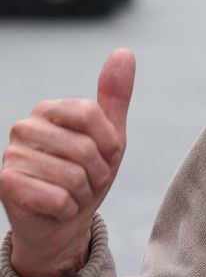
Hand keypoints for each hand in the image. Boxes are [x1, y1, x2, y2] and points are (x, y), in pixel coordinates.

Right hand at [0, 49, 135, 276]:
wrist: (63, 224)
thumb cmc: (86, 177)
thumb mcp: (109, 137)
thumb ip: (115, 96)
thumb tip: (124, 52)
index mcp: (49, 109)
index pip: (93, 114)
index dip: (109, 143)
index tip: (104, 156)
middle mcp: (25, 127)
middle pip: (85, 148)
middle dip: (97, 173)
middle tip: (85, 182)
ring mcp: (12, 154)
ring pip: (73, 176)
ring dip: (82, 194)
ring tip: (71, 195)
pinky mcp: (6, 184)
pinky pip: (58, 198)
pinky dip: (67, 209)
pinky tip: (56, 208)